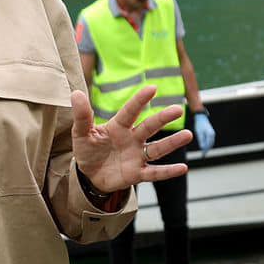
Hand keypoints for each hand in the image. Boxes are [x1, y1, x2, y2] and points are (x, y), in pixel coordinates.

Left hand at [69, 85, 192, 191]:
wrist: (89, 174)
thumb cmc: (88, 150)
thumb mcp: (81, 133)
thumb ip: (82, 116)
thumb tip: (76, 93)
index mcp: (118, 127)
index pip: (130, 112)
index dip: (140, 100)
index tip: (153, 88)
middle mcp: (131, 139)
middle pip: (149, 127)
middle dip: (163, 118)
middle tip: (178, 109)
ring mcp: (136, 156)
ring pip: (156, 149)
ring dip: (172, 142)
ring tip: (187, 135)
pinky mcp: (137, 174)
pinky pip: (155, 173)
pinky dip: (168, 171)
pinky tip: (183, 168)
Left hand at [192, 111, 215, 154]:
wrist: (201, 117)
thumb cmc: (199, 125)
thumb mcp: (199, 133)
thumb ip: (201, 140)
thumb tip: (202, 148)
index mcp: (210, 135)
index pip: (208, 145)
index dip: (205, 151)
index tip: (203, 155)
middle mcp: (212, 134)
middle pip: (210, 144)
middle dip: (207, 150)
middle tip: (203, 156)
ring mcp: (212, 133)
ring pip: (210, 143)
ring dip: (207, 147)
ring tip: (203, 153)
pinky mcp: (210, 133)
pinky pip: (210, 140)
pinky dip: (207, 144)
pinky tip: (204, 146)